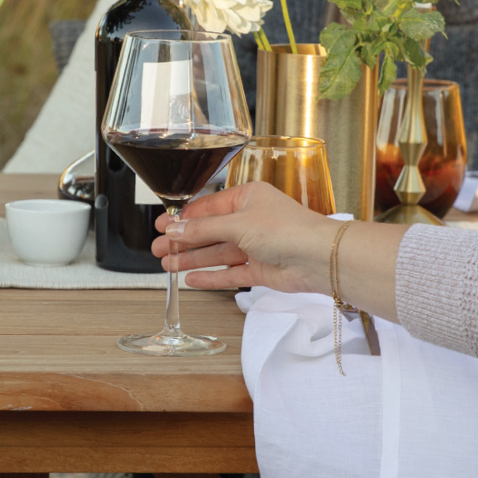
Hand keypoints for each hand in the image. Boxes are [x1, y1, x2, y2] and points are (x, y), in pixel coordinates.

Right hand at [153, 182, 339, 293]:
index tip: (162, 226)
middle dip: (183, 241)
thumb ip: (203, 229)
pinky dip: (210, 276)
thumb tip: (176, 228)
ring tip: (168, 265)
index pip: (208, 208)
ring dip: (192, 259)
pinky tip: (192, 279)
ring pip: (217, 253)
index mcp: (247, 199)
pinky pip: (229, 273)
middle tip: (159, 248)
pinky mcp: (260, 270)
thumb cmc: (288, 230)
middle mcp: (251, 221)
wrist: (317, 258)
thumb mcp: (237, 224)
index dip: (183, 218)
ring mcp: (256, 247)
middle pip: (209, 232)